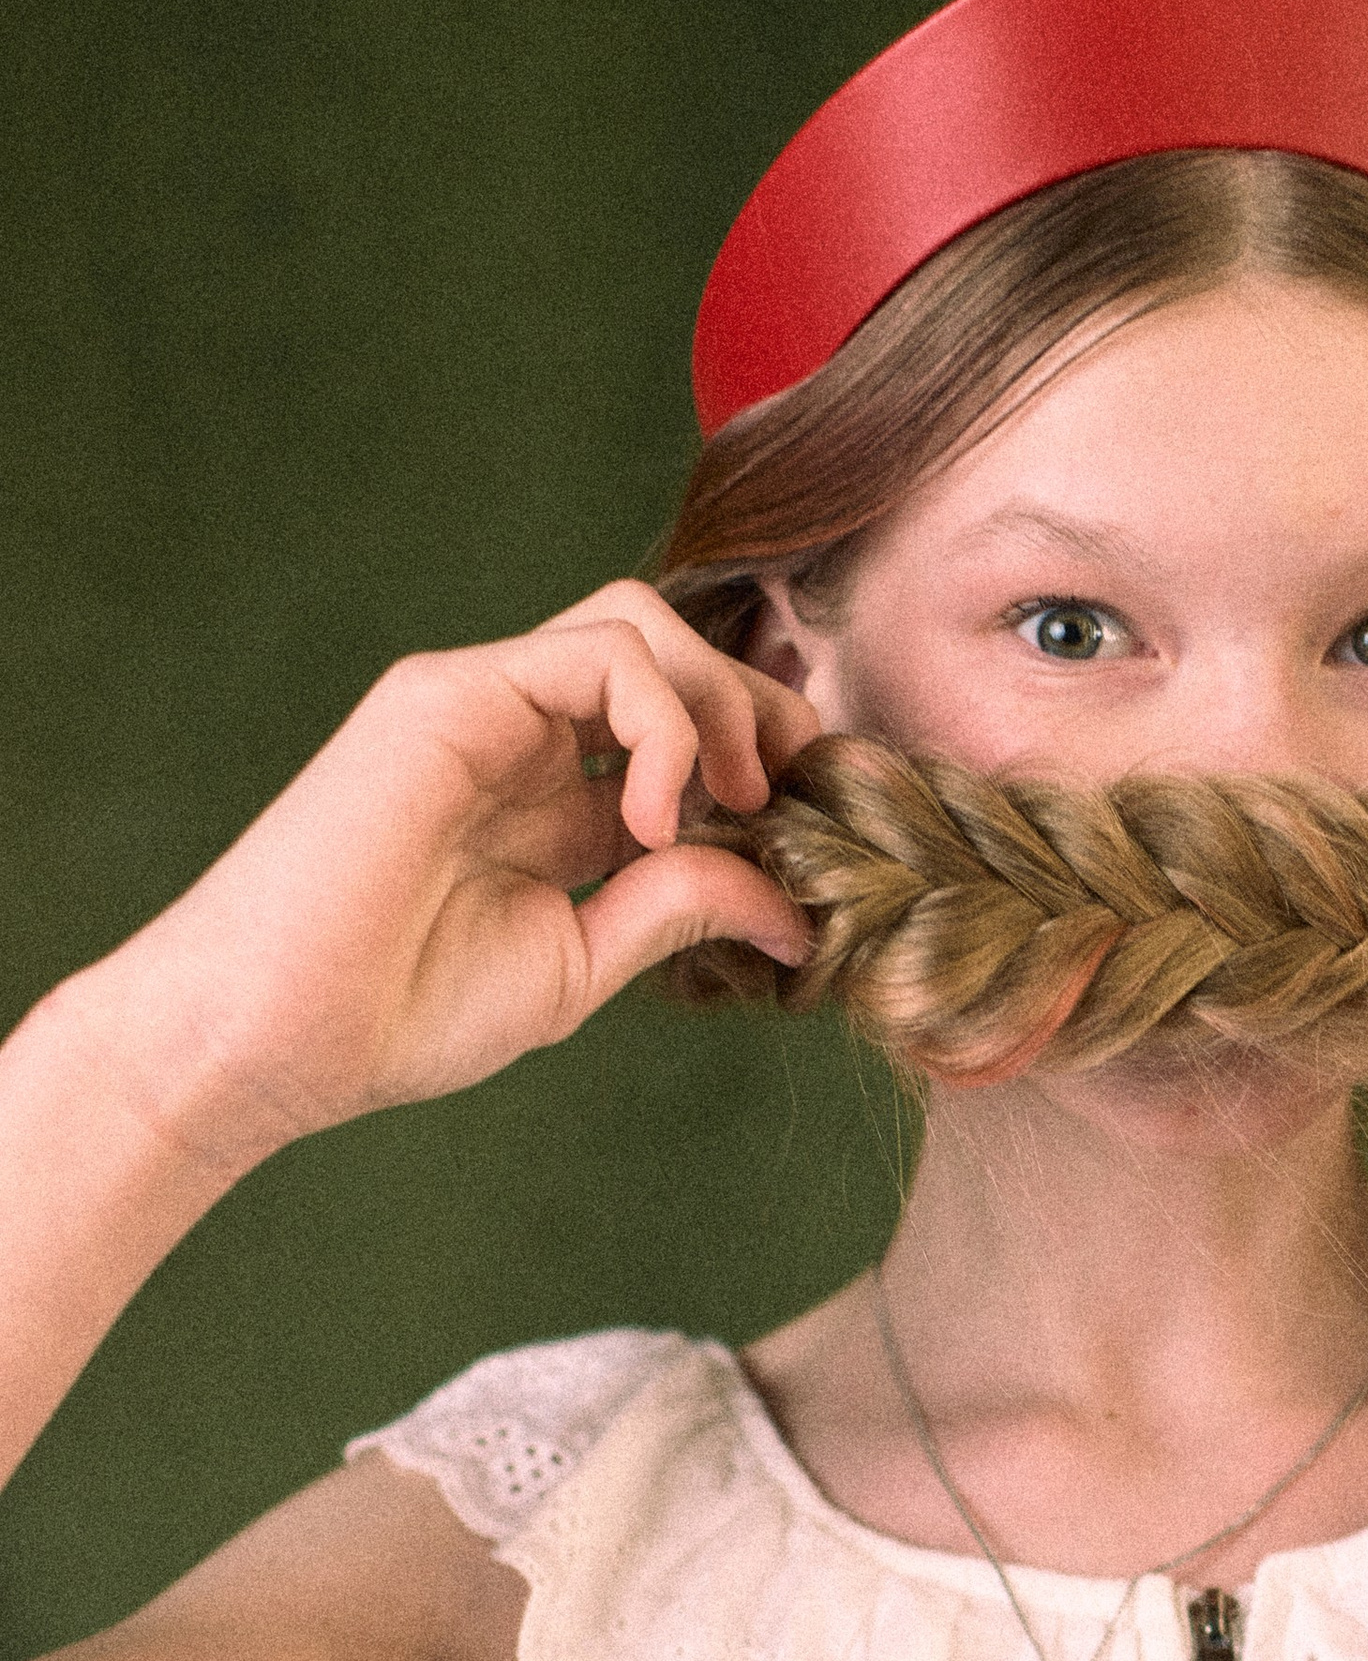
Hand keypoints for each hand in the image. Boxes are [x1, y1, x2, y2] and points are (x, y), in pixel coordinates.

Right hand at [72, 582, 819, 1173]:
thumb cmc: (402, 1012)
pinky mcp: (450, 692)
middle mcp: (521, 734)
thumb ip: (678, 909)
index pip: (681, 726)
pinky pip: (600, 654)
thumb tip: (794, 906)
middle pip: (673, 652)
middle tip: (789, 794)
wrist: (275, 1034)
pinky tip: (657, 817)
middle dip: (757, 705)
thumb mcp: (580, 962)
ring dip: (718, 701)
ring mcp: (484, 703)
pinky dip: (664, 721)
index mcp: (554, 799)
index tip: (799, 833)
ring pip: (642, 626)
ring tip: (730, 801)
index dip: (758, 756)